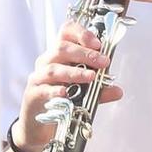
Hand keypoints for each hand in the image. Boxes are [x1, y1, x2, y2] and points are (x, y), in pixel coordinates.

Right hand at [21, 22, 123, 137]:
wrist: (38, 119)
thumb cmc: (60, 97)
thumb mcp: (83, 91)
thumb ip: (99, 90)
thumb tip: (117, 91)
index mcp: (60, 54)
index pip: (66, 32)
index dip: (82, 33)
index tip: (98, 43)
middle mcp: (47, 61)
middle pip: (62, 48)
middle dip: (85, 54)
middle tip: (103, 62)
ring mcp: (39, 77)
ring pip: (54, 68)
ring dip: (75, 72)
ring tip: (91, 77)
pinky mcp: (34, 93)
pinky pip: (44, 89)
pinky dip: (56, 90)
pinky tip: (66, 93)